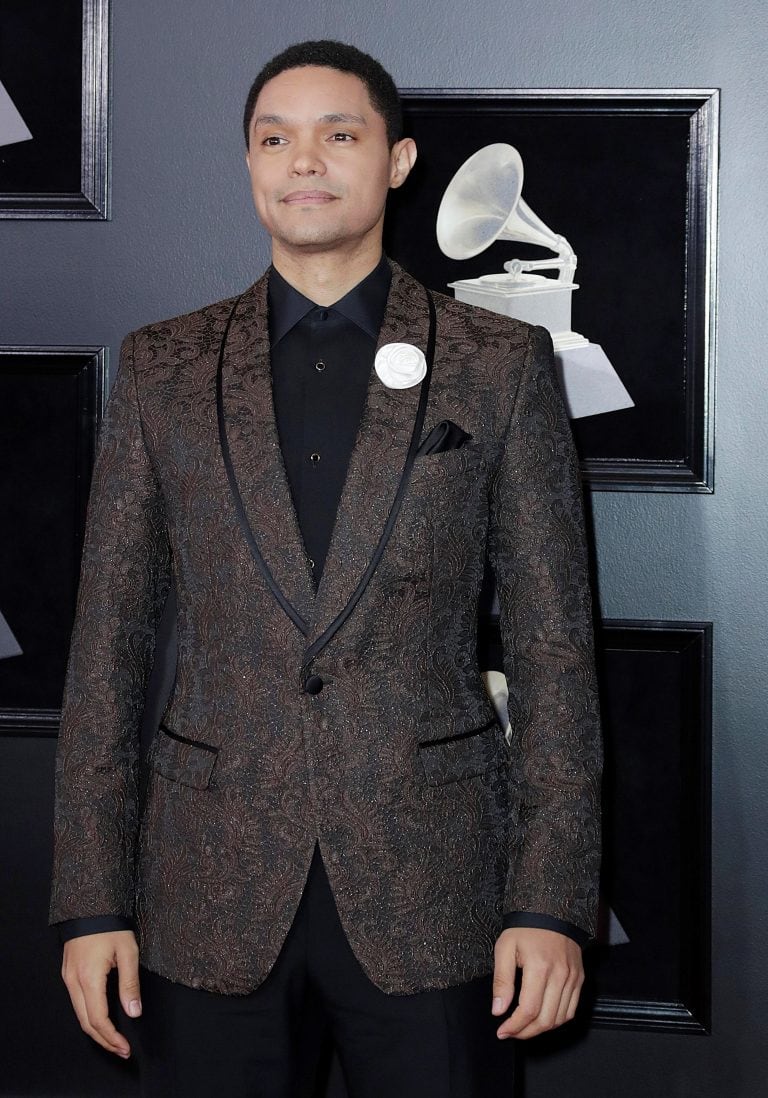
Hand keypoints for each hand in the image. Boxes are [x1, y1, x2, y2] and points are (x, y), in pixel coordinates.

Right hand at [61, 930, 140, 1057]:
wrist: (90, 906)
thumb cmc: (111, 926)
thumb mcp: (128, 952)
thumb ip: (130, 983)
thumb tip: (134, 1012)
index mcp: (89, 979)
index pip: (98, 1019)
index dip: (111, 1037)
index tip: (125, 1048)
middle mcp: (73, 982)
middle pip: (86, 1022)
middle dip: (104, 1040)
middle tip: (121, 1050)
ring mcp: (68, 978)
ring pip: (79, 1014)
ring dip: (96, 1030)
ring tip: (114, 1039)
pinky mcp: (68, 973)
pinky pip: (76, 1002)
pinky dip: (89, 1016)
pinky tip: (102, 1020)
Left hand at [491, 927, 583, 1038]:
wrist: (550, 911)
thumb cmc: (525, 929)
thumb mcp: (505, 948)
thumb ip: (502, 981)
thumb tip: (498, 1010)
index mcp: (539, 967)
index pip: (528, 1010)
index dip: (514, 1026)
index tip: (502, 1031)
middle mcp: (560, 975)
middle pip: (545, 1019)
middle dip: (525, 1032)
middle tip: (511, 1032)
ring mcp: (572, 978)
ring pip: (559, 1019)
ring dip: (541, 1030)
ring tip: (524, 1028)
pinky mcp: (579, 979)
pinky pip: (571, 1010)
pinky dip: (557, 1020)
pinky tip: (543, 1019)